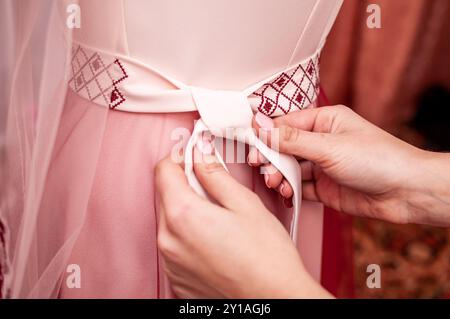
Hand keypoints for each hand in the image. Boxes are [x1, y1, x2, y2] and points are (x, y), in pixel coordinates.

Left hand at [155, 141, 330, 297]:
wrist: (275, 300)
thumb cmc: (266, 256)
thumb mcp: (244, 203)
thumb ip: (214, 174)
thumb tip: (200, 153)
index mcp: (183, 215)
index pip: (163, 170)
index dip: (180, 157)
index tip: (195, 157)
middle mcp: (168, 240)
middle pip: (164, 195)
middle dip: (184, 184)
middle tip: (213, 187)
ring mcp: (170, 263)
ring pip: (168, 221)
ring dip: (186, 211)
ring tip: (218, 219)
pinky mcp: (177, 278)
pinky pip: (174, 246)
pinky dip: (187, 236)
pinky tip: (214, 241)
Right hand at [250, 105, 449, 225]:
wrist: (405, 193)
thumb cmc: (379, 159)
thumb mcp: (329, 146)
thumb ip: (292, 139)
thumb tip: (262, 125)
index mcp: (325, 121)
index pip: (285, 123)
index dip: (265, 132)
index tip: (248, 140)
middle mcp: (322, 142)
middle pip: (284, 147)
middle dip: (270, 157)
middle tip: (260, 165)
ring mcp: (322, 166)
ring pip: (289, 168)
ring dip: (279, 175)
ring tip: (276, 182)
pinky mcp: (324, 188)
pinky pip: (299, 187)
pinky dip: (290, 190)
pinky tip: (287, 193)